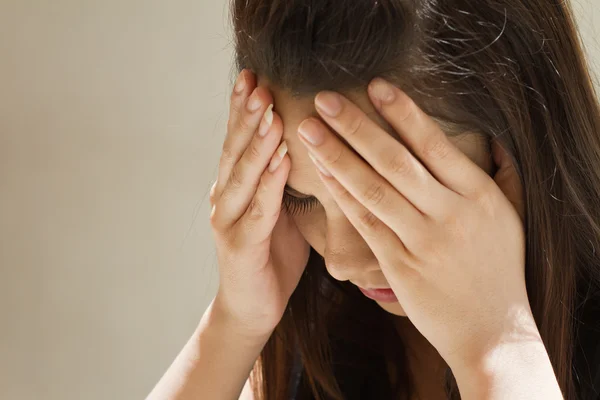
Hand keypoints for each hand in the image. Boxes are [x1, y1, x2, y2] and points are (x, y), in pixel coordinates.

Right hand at [210, 70, 309, 338]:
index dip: (244, 110)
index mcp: (236, 187)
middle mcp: (226, 198)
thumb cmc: (271, 255)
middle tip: (257, 81)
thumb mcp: (280, 210)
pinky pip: (259, 210)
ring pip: (243, 175)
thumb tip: (307, 144)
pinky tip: (280, 160)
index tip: (254, 76)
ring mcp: (229, 222)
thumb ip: (282, 180)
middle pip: (235, 149)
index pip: (239, 141)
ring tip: (269, 111)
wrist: (252, 307)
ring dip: (256, 142)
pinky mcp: (240, 246)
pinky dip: (269, 184)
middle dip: (246, 114)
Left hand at [295, 78, 534, 368]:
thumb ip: (502, 175)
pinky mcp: (400, 265)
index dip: (402, 113)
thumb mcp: (511, 218)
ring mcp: (423, 241)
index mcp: (479, 195)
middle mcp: (450, 214)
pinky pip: (365, 223)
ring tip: (309, 131)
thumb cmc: (500, 270)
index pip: (434, 145)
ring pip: (373, 190)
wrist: (493, 331)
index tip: (375, 85)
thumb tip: (495, 138)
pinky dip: (342, 196)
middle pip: (395, 161)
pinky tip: (322, 174)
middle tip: (323, 99)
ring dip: (337, 157)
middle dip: (356, 127)